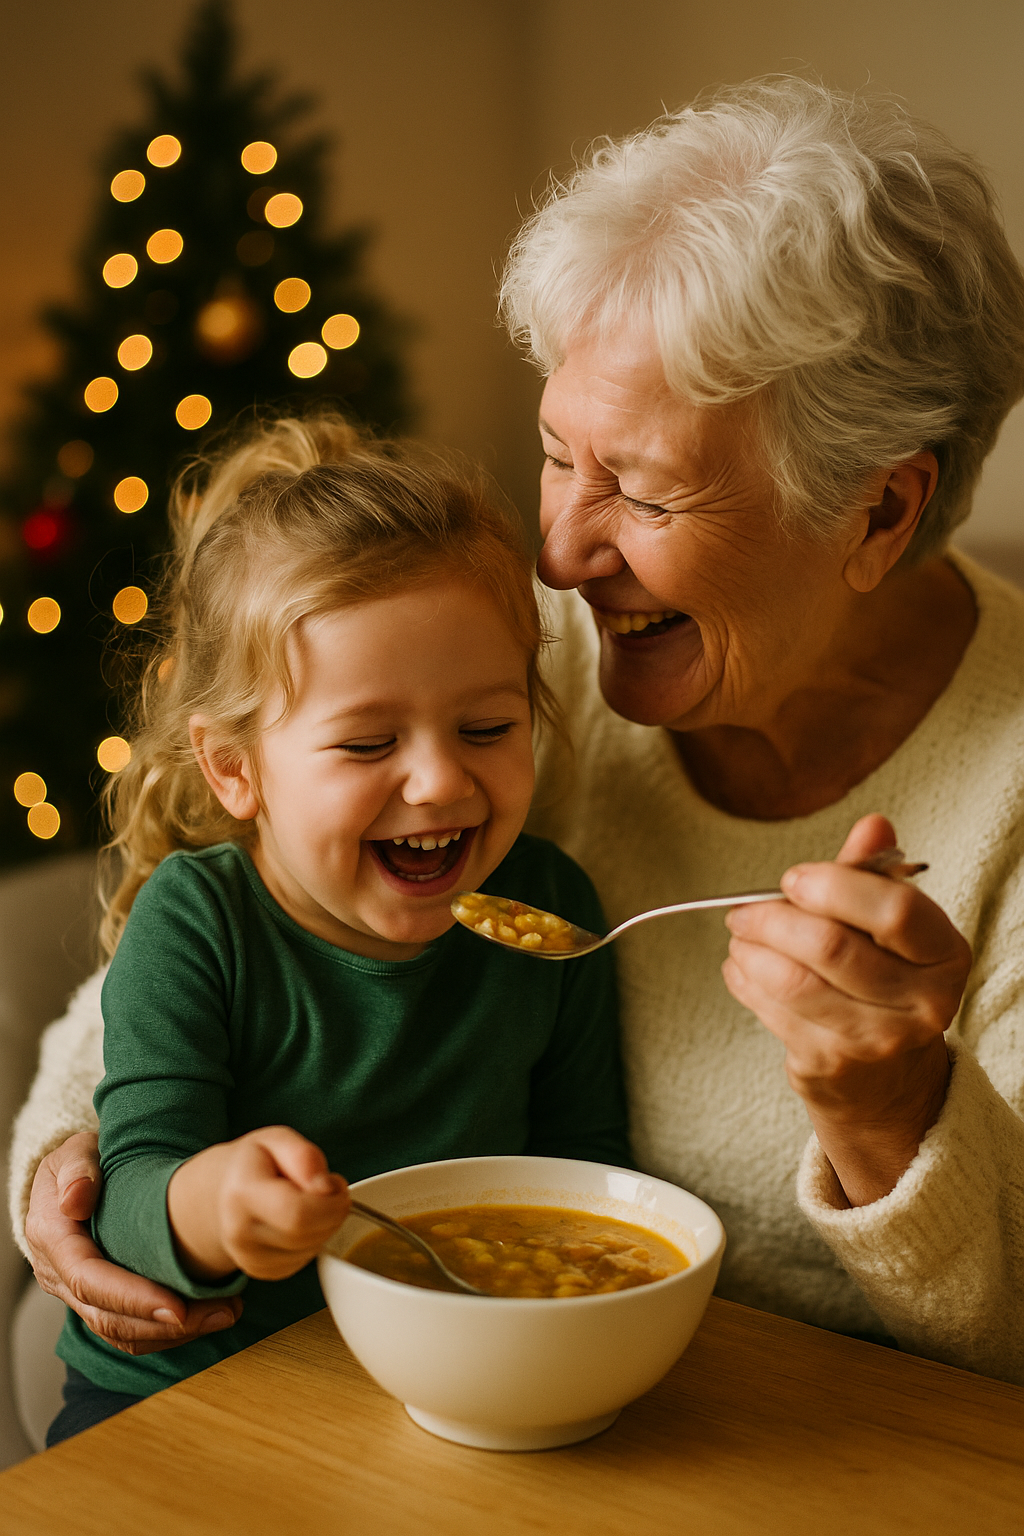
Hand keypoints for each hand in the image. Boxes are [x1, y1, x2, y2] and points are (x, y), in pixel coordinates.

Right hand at [24, 1132, 242, 1354]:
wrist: (73, 1179)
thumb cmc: (82, 1161)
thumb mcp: (75, 1151)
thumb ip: (76, 1170)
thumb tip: (74, 1200)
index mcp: (52, 1238)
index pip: (89, 1280)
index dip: (133, 1298)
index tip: (179, 1307)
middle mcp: (58, 1274)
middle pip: (107, 1316)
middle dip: (165, 1324)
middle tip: (221, 1312)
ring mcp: (75, 1294)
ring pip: (120, 1331)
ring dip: (173, 1334)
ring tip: (226, 1313)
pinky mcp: (97, 1302)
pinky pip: (128, 1330)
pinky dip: (167, 1332)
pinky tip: (207, 1316)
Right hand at [167, 1126, 349, 1282]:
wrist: (221, 1193)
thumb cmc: (253, 1163)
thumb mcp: (276, 1139)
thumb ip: (304, 1156)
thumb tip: (325, 1186)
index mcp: (242, 1194)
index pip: (299, 1214)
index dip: (331, 1202)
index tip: (335, 1183)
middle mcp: (240, 1232)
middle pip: (309, 1236)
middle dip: (333, 1212)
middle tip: (329, 1189)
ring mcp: (249, 1258)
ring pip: (312, 1250)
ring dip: (325, 1226)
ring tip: (310, 1202)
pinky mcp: (262, 1271)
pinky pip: (305, 1261)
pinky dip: (313, 1241)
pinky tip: (300, 1221)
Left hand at [722, 814, 970, 1206]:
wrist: (887, 1080)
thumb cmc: (883, 982)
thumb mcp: (889, 927)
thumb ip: (874, 876)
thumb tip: (873, 824)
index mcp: (943, 954)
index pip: (895, 910)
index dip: (834, 886)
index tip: (793, 879)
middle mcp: (921, 1002)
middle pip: (831, 947)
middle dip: (772, 918)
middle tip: (744, 909)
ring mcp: (877, 1040)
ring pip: (793, 982)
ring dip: (751, 950)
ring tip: (740, 936)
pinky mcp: (832, 1064)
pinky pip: (772, 1011)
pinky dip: (744, 980)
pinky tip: (742, 967)